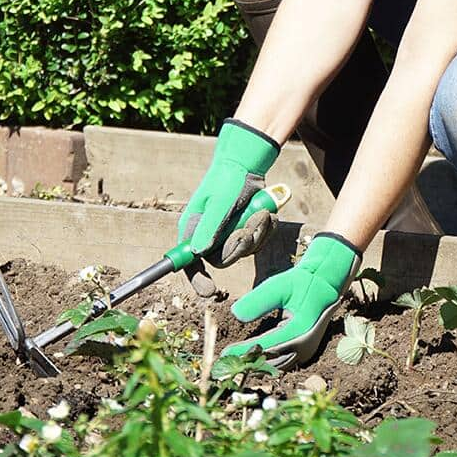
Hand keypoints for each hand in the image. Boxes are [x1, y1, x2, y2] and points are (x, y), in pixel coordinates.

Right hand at [178, 119, 279, 266]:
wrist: (247, 164)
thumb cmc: (228, 179)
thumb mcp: (219, 203)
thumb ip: (210, 227)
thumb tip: (196, 253)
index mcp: (193, 229)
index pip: (189, 263)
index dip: (197, 280)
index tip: (209, 291)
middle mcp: (207, 235)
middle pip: (223, 260)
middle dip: (240, 245)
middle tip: (250, 226)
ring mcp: (226, 234)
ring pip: (243, 252)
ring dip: (256, 234)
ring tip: (261, 213)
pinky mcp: (243, 230)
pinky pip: (256, 243)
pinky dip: (265, 231)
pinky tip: (267, 214)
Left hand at [221, 232, 359, 368]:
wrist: (324, 285)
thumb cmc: (302, 282)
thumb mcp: (279, 286)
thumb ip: (258, 300)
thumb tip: (236, 314)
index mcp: (300, 330)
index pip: (267, 345)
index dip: (245, 351)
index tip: (225, 353)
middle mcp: (305, 346)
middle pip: (271, 361)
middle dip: (247, 362)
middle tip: (223, 362)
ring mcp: (305, 352)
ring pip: (275, 365)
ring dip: (254, 364)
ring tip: (231, 363)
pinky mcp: (302, 352)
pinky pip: (280, 362)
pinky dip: (264, 362)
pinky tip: (246, 359)